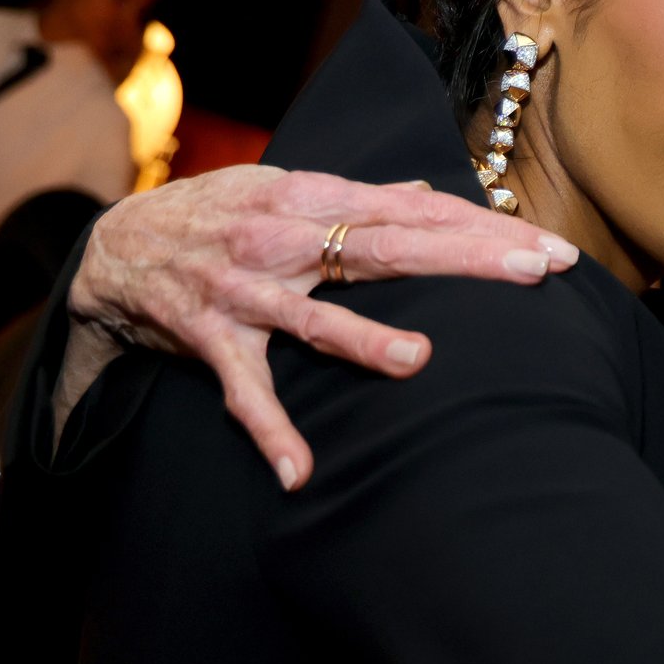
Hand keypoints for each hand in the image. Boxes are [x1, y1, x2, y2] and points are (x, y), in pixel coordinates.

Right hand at [63, 167, 576, 487]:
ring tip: (416, 362)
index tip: (551, 251)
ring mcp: (244, 288)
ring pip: (309, 317)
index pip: (418, 212)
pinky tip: (300, 472)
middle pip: (388, 248)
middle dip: (465, 260)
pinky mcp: (208, 338)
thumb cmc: (217, 216)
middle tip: (532, 274)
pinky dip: (269, 430)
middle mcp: (282, 238)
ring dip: (359, 341)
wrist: (112, 246)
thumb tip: (432, 194)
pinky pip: (243, 390)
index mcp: (313, 199)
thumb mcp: (286, 191)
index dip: (486, 229)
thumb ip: (360, 200)